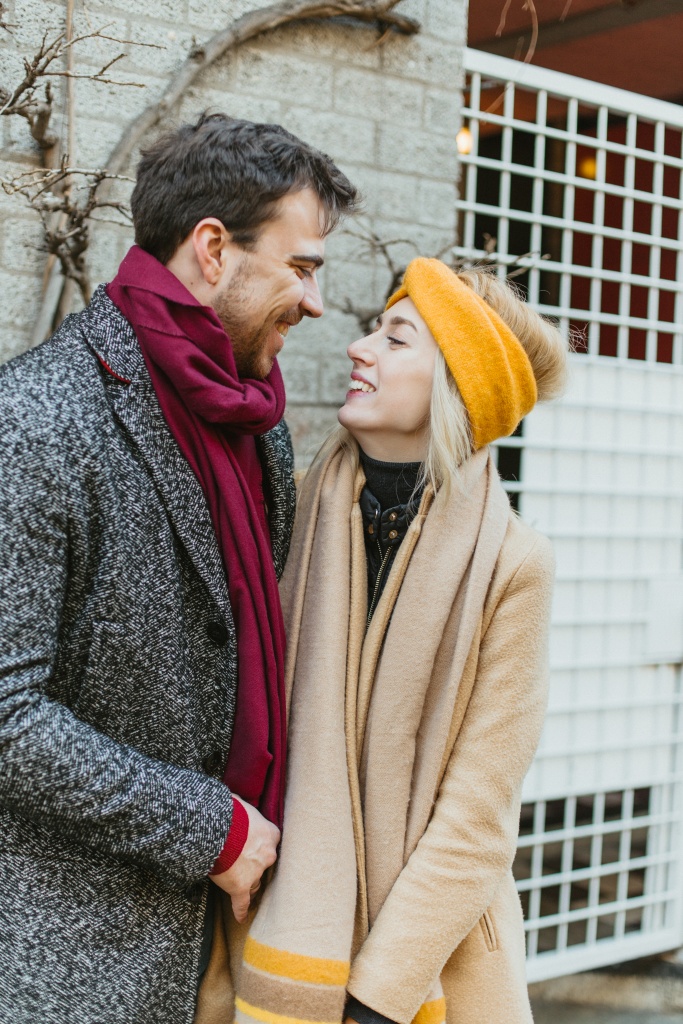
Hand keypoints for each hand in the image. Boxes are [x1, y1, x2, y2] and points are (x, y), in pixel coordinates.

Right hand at [210, 797, 279, 922]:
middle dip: (257, 866)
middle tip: (248, 866)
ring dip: (249, 884)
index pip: (272, 842)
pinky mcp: (240, 887)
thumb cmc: (229, 812)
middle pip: (265, 865)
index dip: (263, 845)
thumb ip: (244, 811)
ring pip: (254, 883)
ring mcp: (255, 873)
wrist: (217, 829)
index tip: (258, 847)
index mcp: (270, 834)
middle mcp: (267, 855)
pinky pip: (241, 903)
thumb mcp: (241, 804)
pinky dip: (240, 910)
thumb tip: (236, 803)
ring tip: (242, 888)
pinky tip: (240, 917)